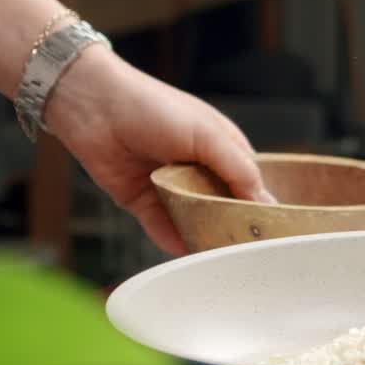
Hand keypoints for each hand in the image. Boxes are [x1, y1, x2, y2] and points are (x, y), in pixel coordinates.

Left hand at [43, 45, 274, 255]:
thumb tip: (265, 203)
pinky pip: (161, 228)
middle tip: (246, 252)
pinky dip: (172, 241)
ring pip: (193, 221)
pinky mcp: (142, 201)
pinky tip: (186, 253)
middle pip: (222, 207)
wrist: (92, 106)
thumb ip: (238, 169)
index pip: (249, 185)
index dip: (259, 207)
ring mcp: (170, 187)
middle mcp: (199, 170)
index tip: (272, 233)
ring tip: (218, 258)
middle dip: (232, 227)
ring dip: (203, 237)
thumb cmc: (154, 107)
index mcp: (221, 149)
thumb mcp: (208, 134)